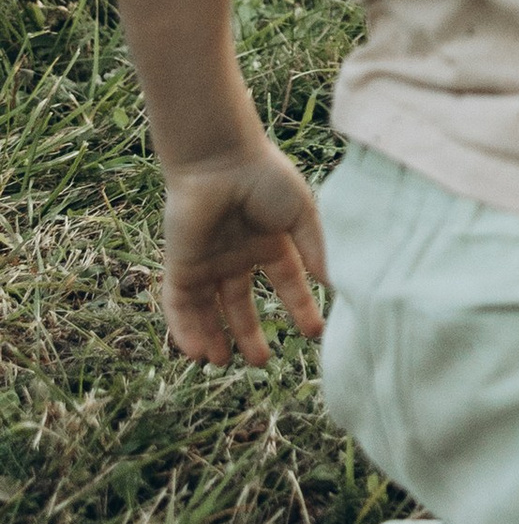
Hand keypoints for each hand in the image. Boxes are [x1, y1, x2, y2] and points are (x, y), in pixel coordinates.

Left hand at [161, 142, 328, 367]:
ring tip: (223, 363)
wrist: (220, 160)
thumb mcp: (301, 215)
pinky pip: (179, 304)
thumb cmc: (265, 178)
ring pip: (207, 309)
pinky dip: (185, 329)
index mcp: (267, 243)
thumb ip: (315, 250)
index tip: (313, 333)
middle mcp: (236, 256)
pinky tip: (198, 352)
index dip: (299, 308)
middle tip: (261, 362)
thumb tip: (334, 285)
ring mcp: (207, 262)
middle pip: (239, 304)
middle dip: (248, 334)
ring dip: (214, 337)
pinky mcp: (181, 265)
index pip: (285, 284)